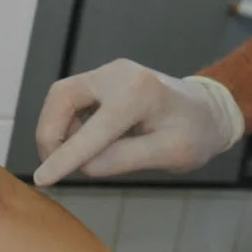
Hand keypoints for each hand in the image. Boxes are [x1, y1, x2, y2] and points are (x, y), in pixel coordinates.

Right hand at [31, 60, 243, 186]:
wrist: (208, 110)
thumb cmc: (196, 133)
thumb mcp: (170, 154)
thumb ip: (126, 159)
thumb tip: (84, 167)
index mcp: (138, 94)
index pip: (92, 130)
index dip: (64, 157)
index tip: (42, 179)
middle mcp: (118, 74)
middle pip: (62, 97)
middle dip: (50, 133)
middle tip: (54, 166)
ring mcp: (109, 72)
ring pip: (62, 96)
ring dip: (58, 128)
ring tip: (78, 155)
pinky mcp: (104, 78)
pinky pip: (72, 98)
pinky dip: (68, 122)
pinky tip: (86, 142)